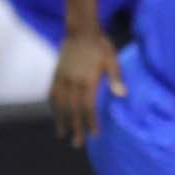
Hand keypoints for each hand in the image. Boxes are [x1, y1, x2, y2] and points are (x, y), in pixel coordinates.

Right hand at [50, 25, 122, 146]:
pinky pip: (52, 93)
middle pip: (72, 110)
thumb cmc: (100, 44)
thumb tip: (122, 95)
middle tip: (77, 144)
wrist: (80, 30)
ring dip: (61, 120)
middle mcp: (72, 82)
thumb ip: (116, 77)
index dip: (90, 121)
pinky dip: (53, 106)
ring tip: (62, 134)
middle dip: (75, 128)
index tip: (93, 134)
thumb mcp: (112, 59)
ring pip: (60, 104)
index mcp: (87, 80)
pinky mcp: (56, 74)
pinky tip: (55, 113)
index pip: (87, 106)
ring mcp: (62, 78)